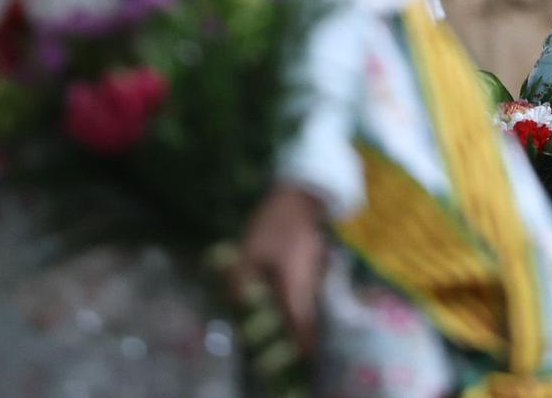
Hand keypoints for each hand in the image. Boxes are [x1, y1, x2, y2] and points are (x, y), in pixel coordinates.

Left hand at [232, 183, 328, 353]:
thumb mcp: (248, 252)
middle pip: (309, 314)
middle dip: (303, 330)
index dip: (304, 342)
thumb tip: (236, 302)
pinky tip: (288, 291)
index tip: (303, 356)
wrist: (300, 195)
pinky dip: (300, 295)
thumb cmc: (274, 225)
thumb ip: (240, 279)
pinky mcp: (314, 258)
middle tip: (294, 342)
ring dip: (301, 312)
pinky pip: (309, 285)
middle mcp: (309, 281)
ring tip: (289, 319)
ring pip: (309, 299)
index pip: (303, 323)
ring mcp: (315, 268)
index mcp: (294, 285)